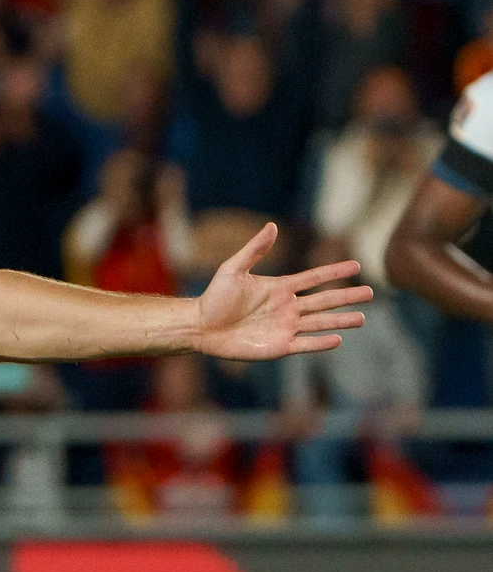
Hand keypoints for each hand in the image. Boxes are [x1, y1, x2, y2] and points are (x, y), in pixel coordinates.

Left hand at [195, 223, 371, 360]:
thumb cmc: (214, 297)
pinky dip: (321, 343)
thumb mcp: (233, 269)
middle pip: (324, 300)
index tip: (356, 264)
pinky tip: (338, 339)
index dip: (334, 271)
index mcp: (279, 288)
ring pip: (320, 323)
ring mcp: (285, 327)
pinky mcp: (278, 346)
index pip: (314, 278)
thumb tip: (272, 226)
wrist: (200, 325)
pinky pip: (305, 344)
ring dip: (341, 321)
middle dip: (347, 296)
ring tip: (362, 317)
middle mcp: (287, 307)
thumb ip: (255, 250)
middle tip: (371, 293)